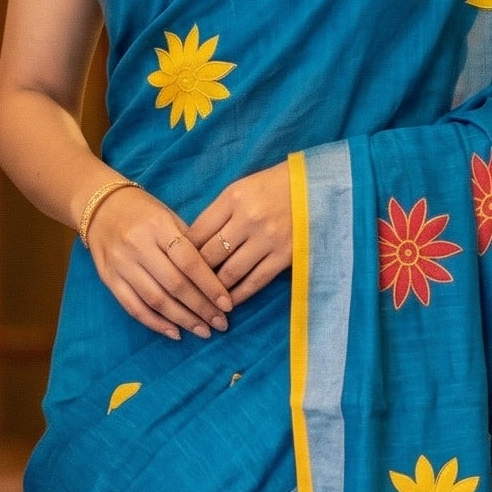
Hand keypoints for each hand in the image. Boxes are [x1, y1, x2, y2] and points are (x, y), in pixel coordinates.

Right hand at [85, 184, 230, 339]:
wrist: (101, 208)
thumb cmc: (144, 212)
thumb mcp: (169, 217)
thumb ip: (190, 244)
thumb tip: (217, 278)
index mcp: (159, 226)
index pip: (189, 261)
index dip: (210, 286)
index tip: (227, 305)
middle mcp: (138, 245)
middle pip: (174, 284)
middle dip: (201, 308)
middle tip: (220, 324)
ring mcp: (121, 264)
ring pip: (155, 299)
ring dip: (182, 320)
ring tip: (203, 331)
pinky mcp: (108, 278)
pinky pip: (133, 307)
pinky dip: (155, 323)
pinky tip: (175, 332)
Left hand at [188, 164, 291, 305]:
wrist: (316, 188)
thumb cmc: (271, 187)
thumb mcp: (240, 190)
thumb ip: (217, 214)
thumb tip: (191, 246)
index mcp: (233, 198)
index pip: (197, 232)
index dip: (181, 254)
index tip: (174, 267)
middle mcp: (248, 219)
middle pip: (210, 255)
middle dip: (194, 275)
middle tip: (184, 289)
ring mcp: (267, 239)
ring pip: (229, 273)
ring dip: (213, 290)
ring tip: (203, 300)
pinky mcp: (285, 256)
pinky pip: (255, 281)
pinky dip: (238, 295)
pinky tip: (228, 303)